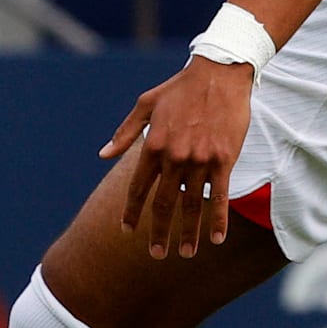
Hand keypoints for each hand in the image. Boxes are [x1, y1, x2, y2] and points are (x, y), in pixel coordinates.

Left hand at [99, 57, 255, 258]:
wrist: (220, 73)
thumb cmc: (181, 87)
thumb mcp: (145, 104)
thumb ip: (125, 133)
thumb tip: (103, 155)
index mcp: (152, 145)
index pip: (138, 188)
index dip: (132, 212)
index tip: (127, 231)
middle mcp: (174, 156)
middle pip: (163, 204)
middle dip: (158, 232)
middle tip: (156, 254)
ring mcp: (200, 160)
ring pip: (192, 206)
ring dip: (187, 233)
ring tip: (185, 253)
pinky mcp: (223, 159)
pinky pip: (219, 197)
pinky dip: (217, 220)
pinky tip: (215, 239)